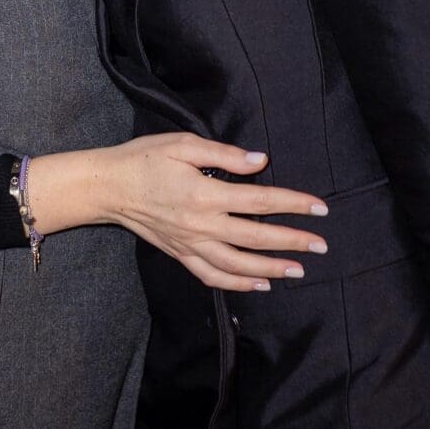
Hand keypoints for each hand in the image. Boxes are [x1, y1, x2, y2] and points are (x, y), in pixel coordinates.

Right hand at [29, 135, 328, 292]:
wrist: (108, 187)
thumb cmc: (145, 158)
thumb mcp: (183, 144)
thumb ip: (224, 154)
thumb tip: (261, 162)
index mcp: (205, 193)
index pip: (260, 201)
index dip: (293, 204)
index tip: (320, 209)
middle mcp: (201, 224)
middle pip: (256, 237)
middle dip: (292, 241)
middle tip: (321, 244)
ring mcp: (190, 244)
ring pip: (238, 264)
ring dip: (271, 268)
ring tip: (299, 270)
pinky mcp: (181, 255)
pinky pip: (213, 276)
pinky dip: (239, 284)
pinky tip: (260, 285)